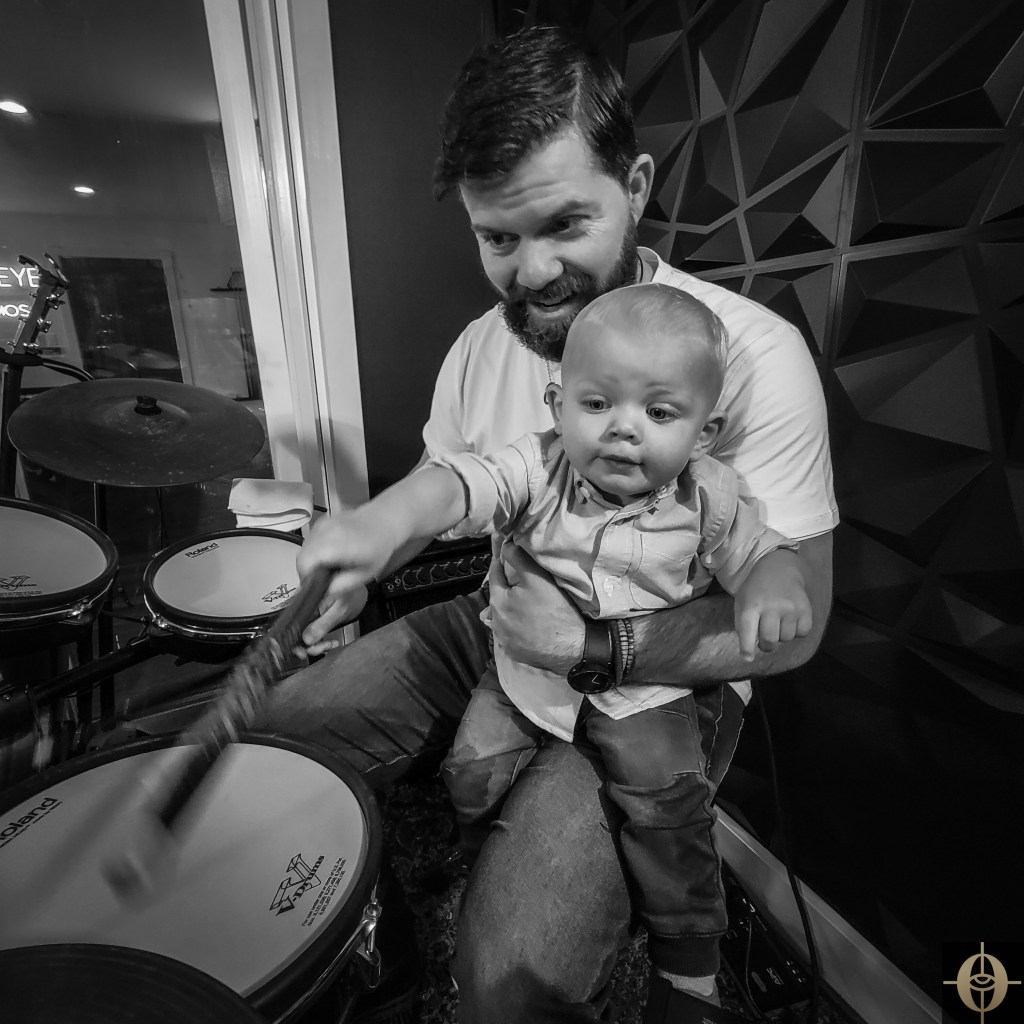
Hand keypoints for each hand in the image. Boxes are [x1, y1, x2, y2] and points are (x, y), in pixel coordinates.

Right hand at [293, 510, 393, 653]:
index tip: (317, 587)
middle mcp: (324, 532)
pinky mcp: (322, 521)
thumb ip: (341, 586)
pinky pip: (310, 540)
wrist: (385, 520)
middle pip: (302, 557)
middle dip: (309, 571)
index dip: (307, 578)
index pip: (305, 564)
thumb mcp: (364, 574)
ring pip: (304, 548)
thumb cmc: (378, 549)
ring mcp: (321, 524)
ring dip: (311, 560)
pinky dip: (315, 550)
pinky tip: (331, 553)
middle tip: (324, 579)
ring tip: (330, 566)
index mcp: (334, 546)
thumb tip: (322, 594)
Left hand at [487, 542, 583, 673]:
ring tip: (525, 602)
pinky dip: (516, 626)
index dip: (501, 562)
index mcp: (497, 601)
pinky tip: (528, 622)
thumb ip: (518, 558)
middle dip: (507, 587)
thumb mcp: (537, 578)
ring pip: (503, 616)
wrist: (572, 647)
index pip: (494, 575)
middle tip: (521, 579)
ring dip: (510, 607)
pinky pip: (511, 634)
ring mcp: (504, 640)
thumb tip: (505, 544)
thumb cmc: (555, 610)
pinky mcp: (514, 652)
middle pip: (498, 597)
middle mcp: (495, 622)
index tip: (505, 553)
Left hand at [733, 552, 812, 660]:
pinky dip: (796, 631)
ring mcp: (789, 607)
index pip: (747, 631)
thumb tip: (748, 657)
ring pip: (786, 638)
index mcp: (750, 604)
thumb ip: (743, 627)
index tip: (747, 658)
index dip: (747, 648)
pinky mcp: (805, 608)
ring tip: (778, 622)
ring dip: (781, 636)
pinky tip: (790, 620)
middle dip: (766, 645)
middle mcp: (770, 606)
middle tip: (765, 638)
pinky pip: (802, 633)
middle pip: (770, 640)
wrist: (779, 567)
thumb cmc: (756, 590)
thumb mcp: (742, 603)